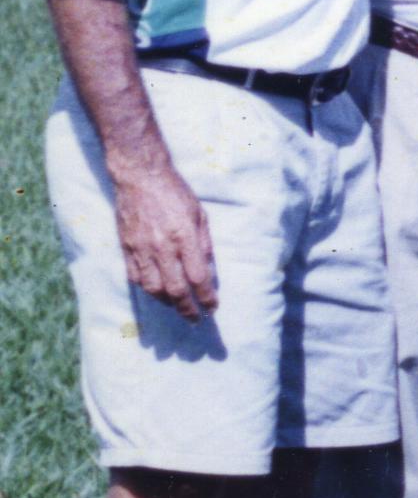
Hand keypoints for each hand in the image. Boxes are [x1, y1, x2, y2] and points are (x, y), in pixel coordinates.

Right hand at [108, 156, 218, 319]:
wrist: (140, 178)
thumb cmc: (175, 193)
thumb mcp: (199, 215)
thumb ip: (203, 243)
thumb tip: (207, 270)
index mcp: (184, 238)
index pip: (198, 277)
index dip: (206, 297)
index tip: (212, 308)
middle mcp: (161, 247)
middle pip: (175, 289)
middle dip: (187, 308)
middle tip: (195, 319)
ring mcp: (141, 249)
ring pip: (153, 288)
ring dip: (167, 302)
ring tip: (178, 307)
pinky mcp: (126, 248)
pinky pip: (136, 277)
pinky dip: (147, 289)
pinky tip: (157, 292)